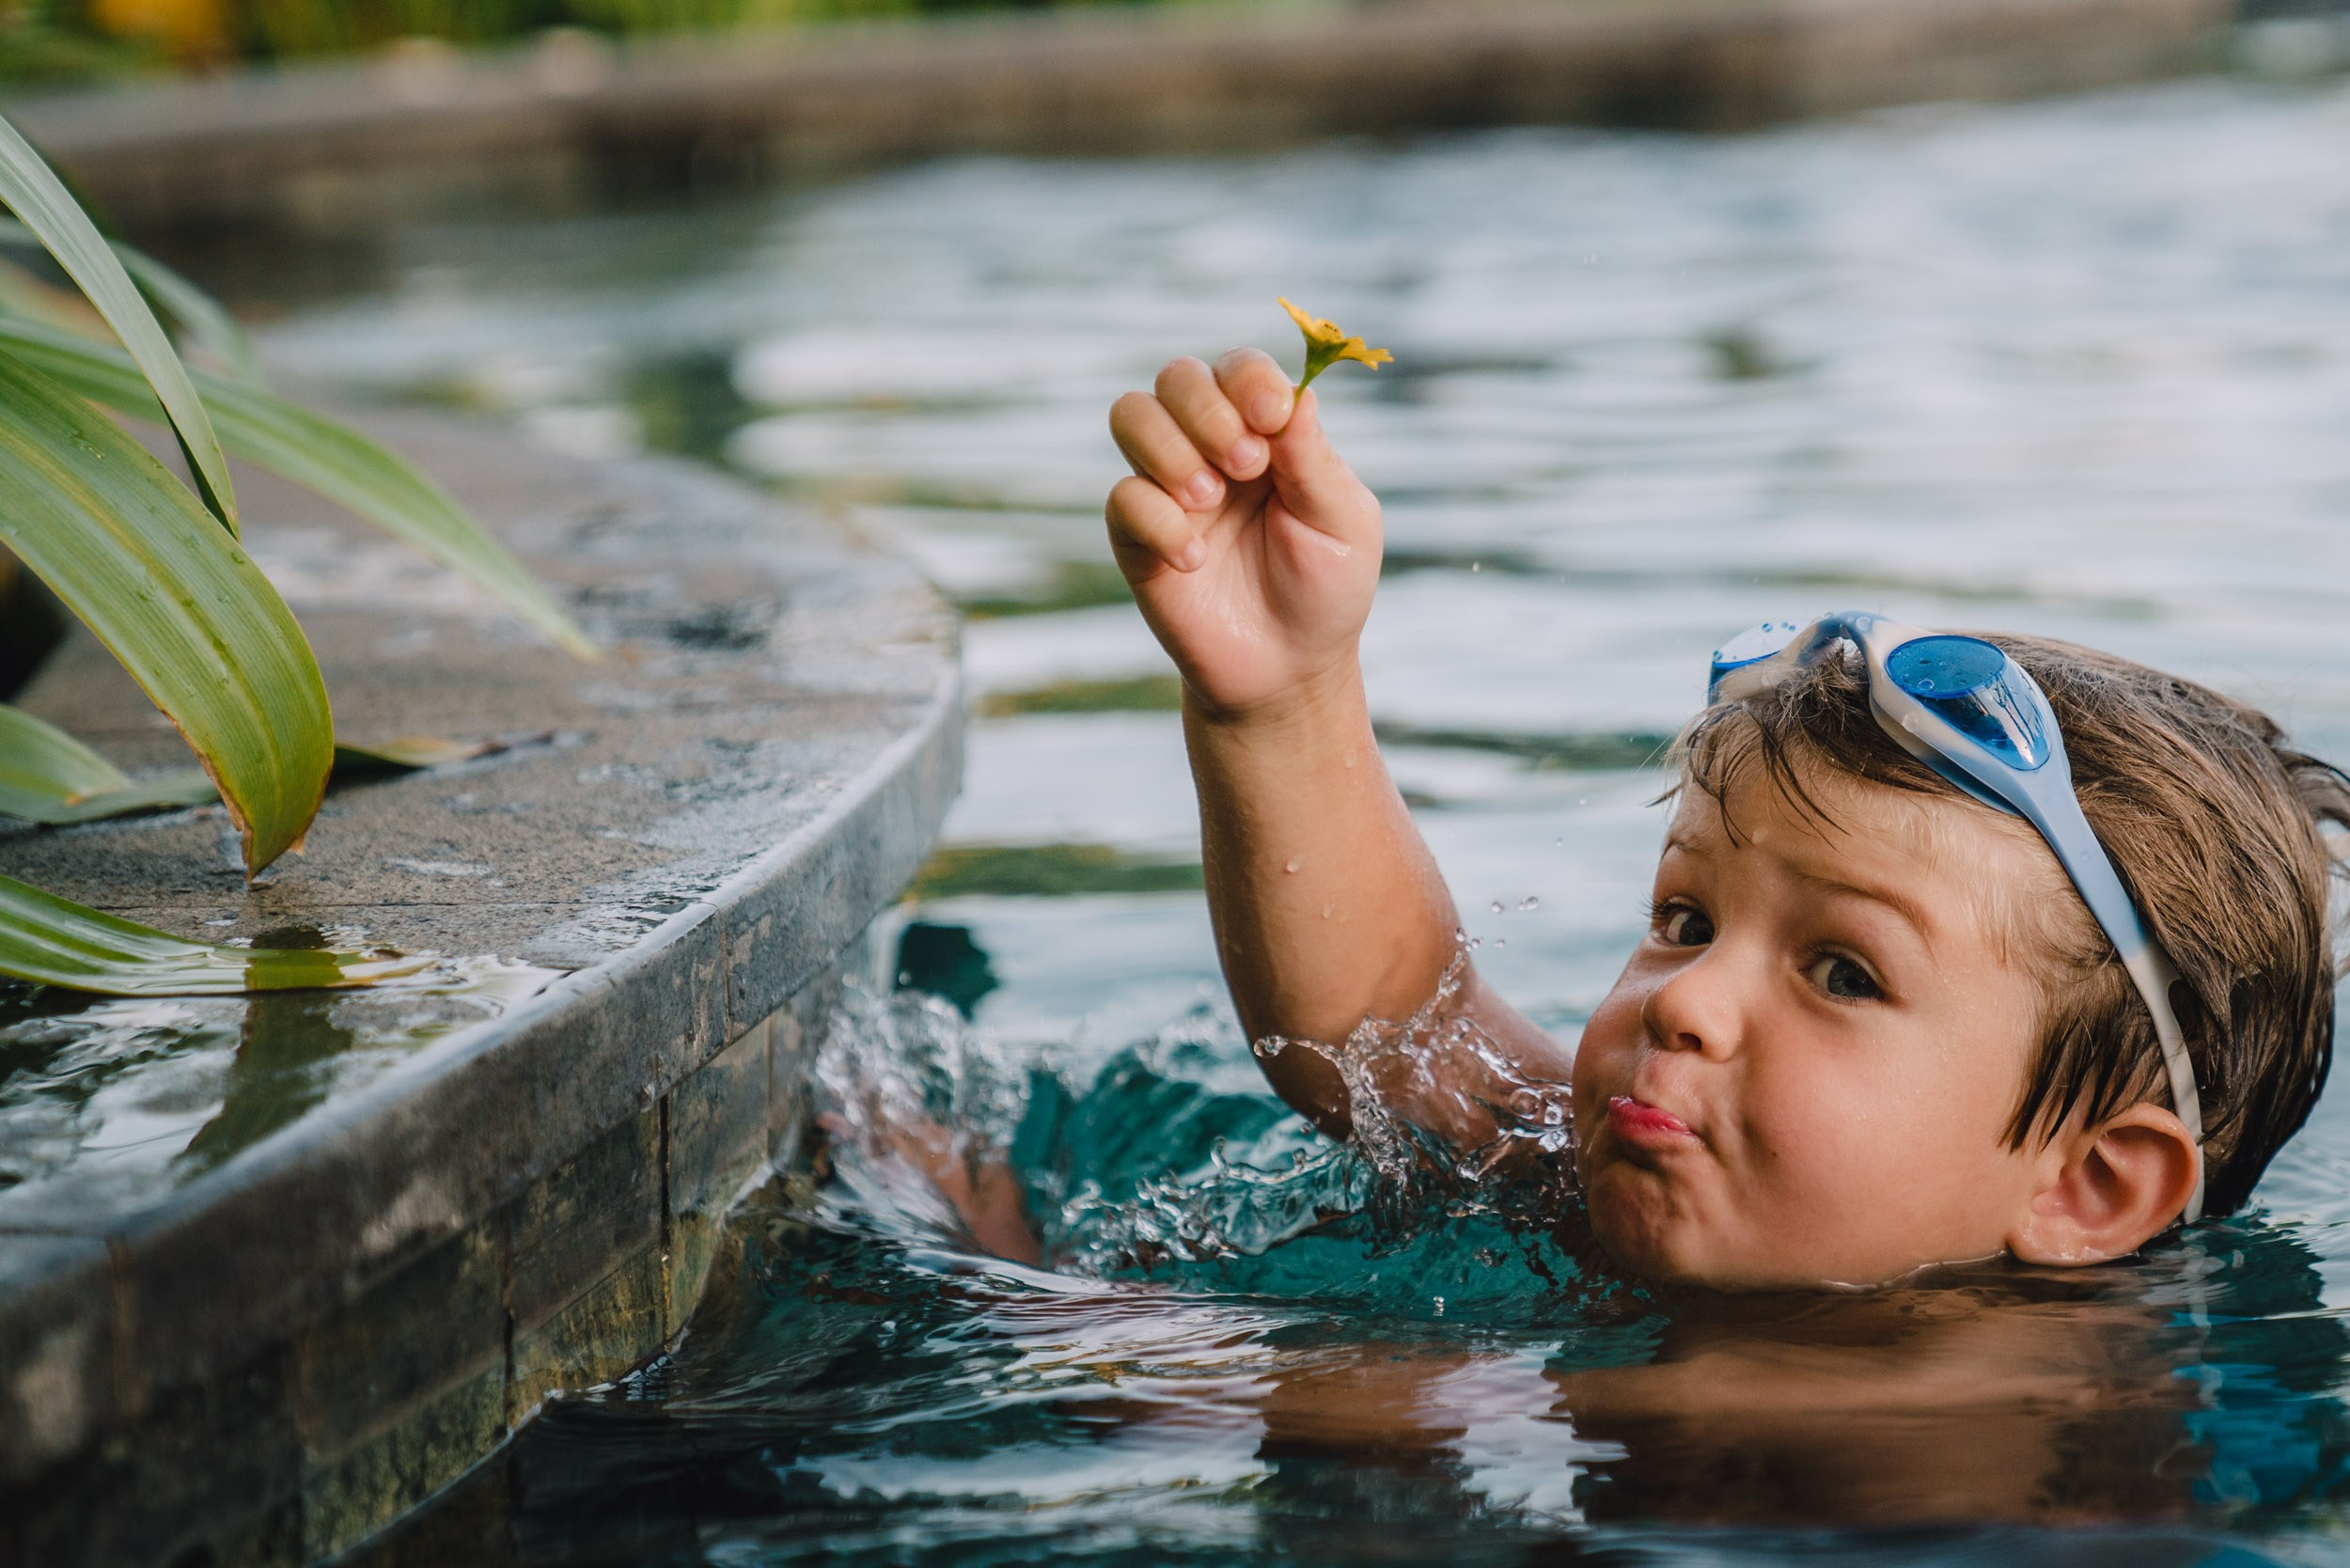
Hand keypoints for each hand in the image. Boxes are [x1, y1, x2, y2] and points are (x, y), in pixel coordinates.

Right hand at [1106, 348, 1381, 718]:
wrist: (1288, 670)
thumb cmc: (1325, 589)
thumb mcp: (1342, 523)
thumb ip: (1315, 460)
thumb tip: (1297, 395)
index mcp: (1267, 432)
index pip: (1240, 369)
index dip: (1248, 379)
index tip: (1271, 417)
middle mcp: (1211, 447)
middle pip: (1178, 376)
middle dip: (1207, 411)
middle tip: (1246, 467)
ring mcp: (1170, 487)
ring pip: (1131, 414)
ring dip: (1169, 448)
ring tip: (1209, 499)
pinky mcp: (1138, 536)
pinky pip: (1123, 498)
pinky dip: (1159, 522)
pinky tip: (1195, 561)